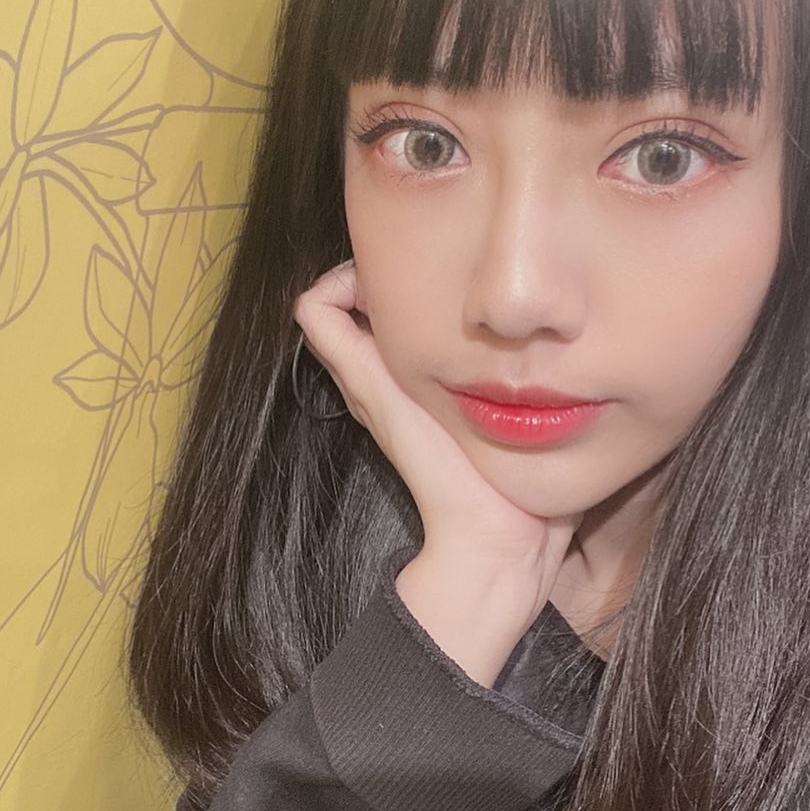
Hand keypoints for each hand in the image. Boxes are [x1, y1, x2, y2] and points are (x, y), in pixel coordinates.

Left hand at [294, 263, 581, 684]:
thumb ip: (348, 350)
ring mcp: (428, 394)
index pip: (325, 305)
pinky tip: (489, 330)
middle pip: (369, 310)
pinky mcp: (468, 406)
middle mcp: (389, 382)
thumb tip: (309, 299)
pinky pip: (450, 349)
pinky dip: (457, 329)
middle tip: (433, 271)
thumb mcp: (387, 399)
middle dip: (392, 278)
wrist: (500, 539)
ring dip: (428, 303)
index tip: (391, 272)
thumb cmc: (444, 472)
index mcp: (365, 377)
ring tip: (462, 292)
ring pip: (409, 328)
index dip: (349, 276)